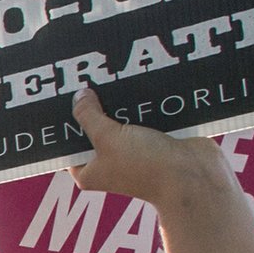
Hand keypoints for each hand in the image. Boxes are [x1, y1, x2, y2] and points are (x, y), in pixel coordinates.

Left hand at [68, 87, 233, 205]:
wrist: (193, 177)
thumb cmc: (145, 165)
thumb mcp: (107, 137)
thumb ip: (89, 116)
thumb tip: (79, 96)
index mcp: (90, 171)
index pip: (69, 144)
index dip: (66, 123)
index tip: (61, 98)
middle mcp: (109, 164)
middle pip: (95, 129)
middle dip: (94, 108)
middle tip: (86, 80)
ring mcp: (133, 152)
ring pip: (121, 121)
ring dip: (119, 104)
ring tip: (110, 76)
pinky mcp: (154, 140)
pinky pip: (142, 118)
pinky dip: (140, 105)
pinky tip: (135, 83)